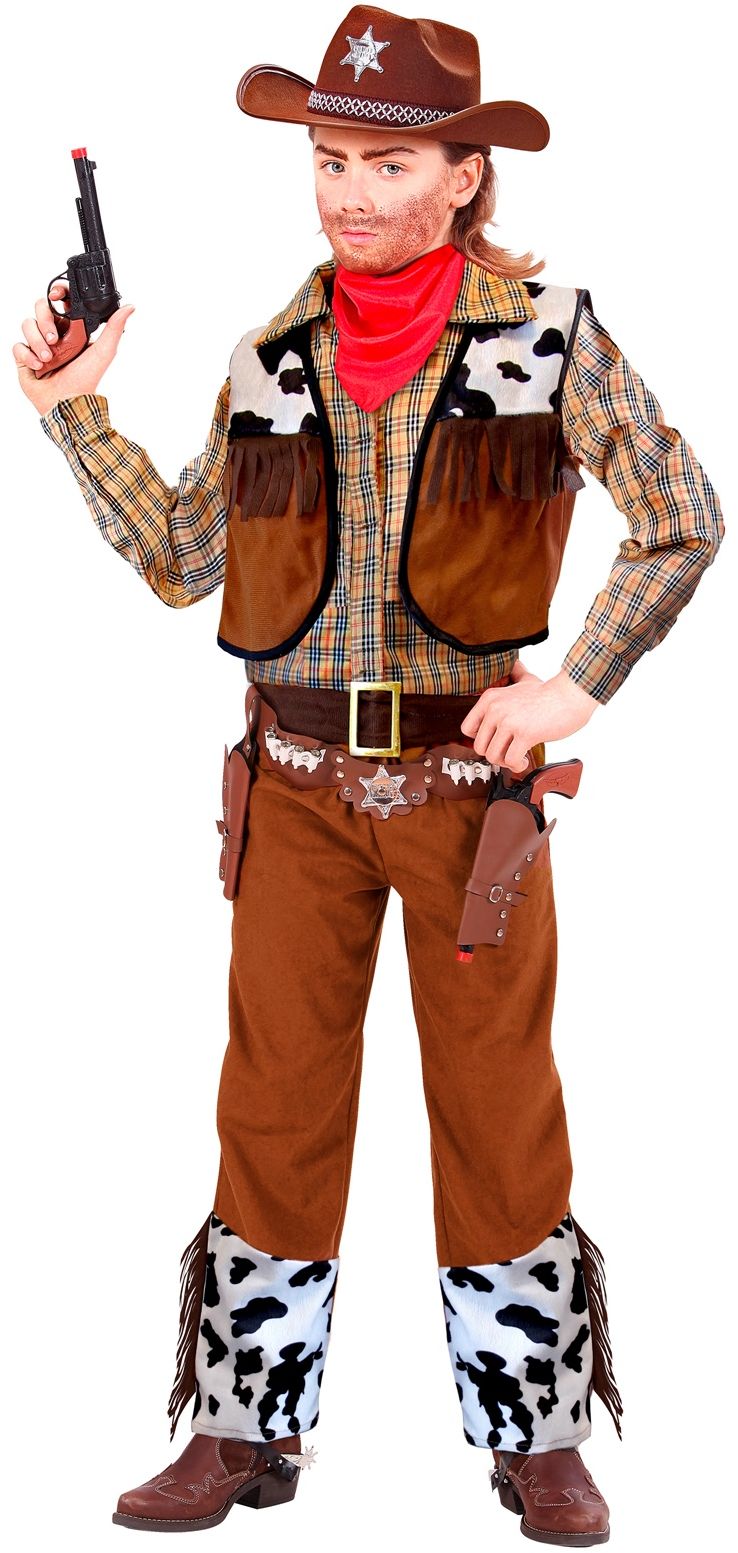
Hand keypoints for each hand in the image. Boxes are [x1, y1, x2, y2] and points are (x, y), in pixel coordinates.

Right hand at [11, 279, 135, 415]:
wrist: (66, 403)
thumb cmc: (86, 380)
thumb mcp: (103, 351)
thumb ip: (114, 328)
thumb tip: (130, 308)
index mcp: (71, 328)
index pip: (60, 301)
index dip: (57, 293)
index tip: (56, 296)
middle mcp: (54, 333)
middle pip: (40, 309)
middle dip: (46, 322)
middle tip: (55, 340)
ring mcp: (38, 345)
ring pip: (27, 325)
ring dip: (37, 342)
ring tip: (49, 359)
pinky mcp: (25, 357)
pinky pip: (17, 346)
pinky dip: (27, 356)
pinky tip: (39, 367)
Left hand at [459, 658, 599, 772]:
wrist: (571, 695)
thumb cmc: (550, 692)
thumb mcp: (526, 680)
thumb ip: (516, 674)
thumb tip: (515, 664)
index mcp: (490, 698)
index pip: (467, 728)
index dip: (480, 739)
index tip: (494, 741)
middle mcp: (496, 709)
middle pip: (480, 747)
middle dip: (495, 754)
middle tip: (508, 752)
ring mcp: (509, 721)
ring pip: (493, 757)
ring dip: (505, 762)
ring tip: (517, 757)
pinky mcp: (525, 734)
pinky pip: (511, 760)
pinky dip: (517, 766)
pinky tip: (524, 760)